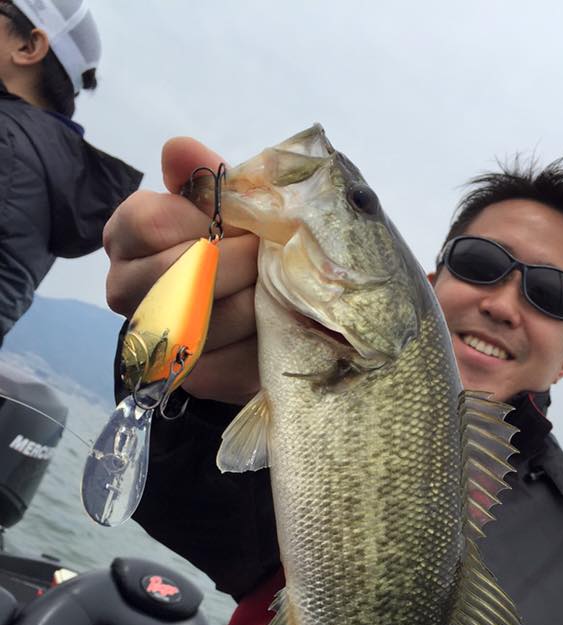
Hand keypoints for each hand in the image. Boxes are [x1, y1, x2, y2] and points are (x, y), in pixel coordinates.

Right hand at [104, 137, 259, 404]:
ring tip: (279, 291)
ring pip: (206, 322)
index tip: (242, 224)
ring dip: (256, 303)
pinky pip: (223, 365)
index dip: (206, 222)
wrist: (254, 307)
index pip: (151, 222)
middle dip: (240, 264)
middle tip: (270, 259)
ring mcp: (150, 337)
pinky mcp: (184, 376)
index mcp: (126, 235)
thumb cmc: (233, 244)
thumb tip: (181, 150)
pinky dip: (258, 346)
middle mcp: (124, 288)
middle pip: (179, 273)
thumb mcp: (225, 205)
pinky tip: (275, 328)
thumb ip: (207, 179)